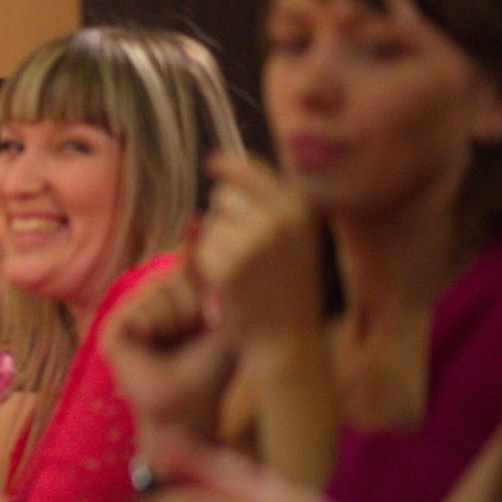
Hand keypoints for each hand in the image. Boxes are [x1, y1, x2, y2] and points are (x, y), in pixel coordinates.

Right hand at [100, 250, 235, 453]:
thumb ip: (219, 282)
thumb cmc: (210, 371)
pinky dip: (156, 326)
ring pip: (156, 291)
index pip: (184, 266)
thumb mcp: (225, 319)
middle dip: (193, 303)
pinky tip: (154, 346)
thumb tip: (208, 240)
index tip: (206, 285)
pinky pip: (139, 307)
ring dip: (176, 318)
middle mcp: (146, 304)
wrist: (189, 408)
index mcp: (171, 300)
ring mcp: (127, 315)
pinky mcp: (111, 330)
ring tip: (175, 343)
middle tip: (194, 331)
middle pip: (172, 275)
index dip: (196, 272)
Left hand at [193, 153, 323, 347]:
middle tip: (245, 252)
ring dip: (217, 244)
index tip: (211, 162)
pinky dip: (207, 264)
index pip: (253, 171)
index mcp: (299, 209)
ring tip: (242, 272)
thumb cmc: (288, 289)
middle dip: (224, 217)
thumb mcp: (296, 240)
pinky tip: (228, 284)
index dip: (229, 165)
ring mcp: (251, 240)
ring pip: (210, 224)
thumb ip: (272, 206)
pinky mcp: (226, 262)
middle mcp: (278, 218)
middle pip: (224, 195)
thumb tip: (225, 168)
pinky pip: (201, 248)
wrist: (286, 339)